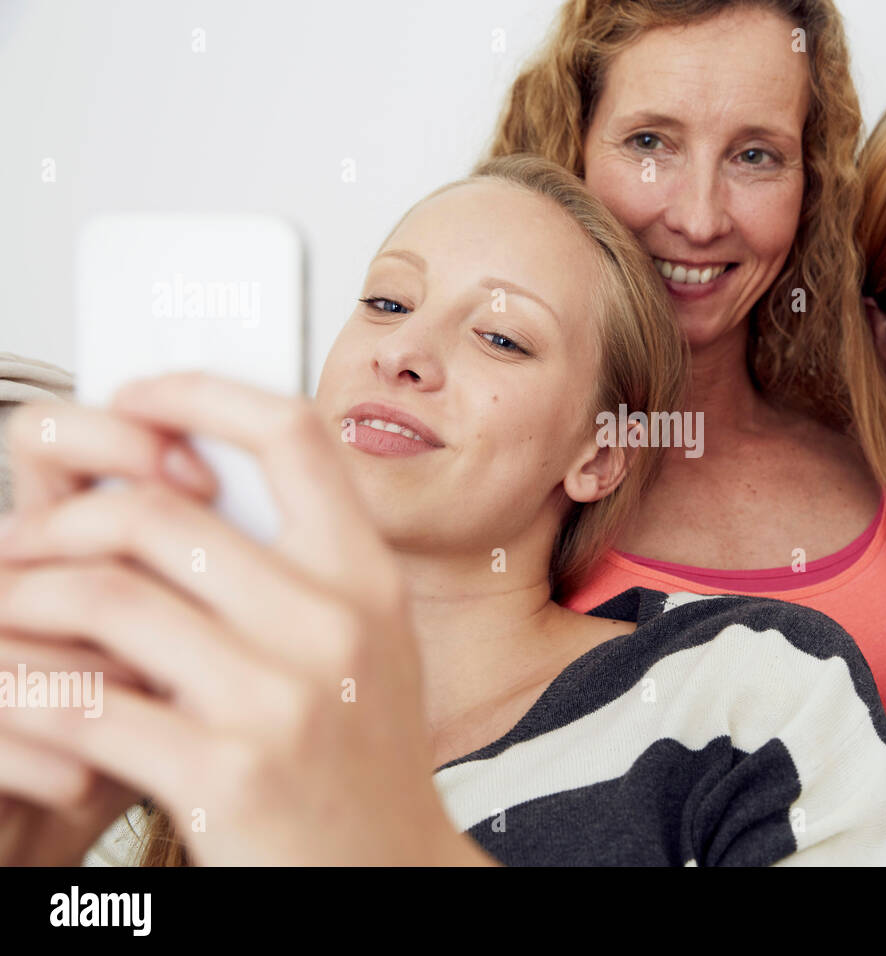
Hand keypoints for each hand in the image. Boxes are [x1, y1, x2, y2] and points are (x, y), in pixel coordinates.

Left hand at [0, 373, 491, 864]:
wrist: (384, 873)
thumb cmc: (366, 758)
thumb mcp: (367, 644)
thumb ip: (305, 566)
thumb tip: (190, 482)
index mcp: (368, 578)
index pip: (290, 435)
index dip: (201, 394)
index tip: (137, 397)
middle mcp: (334, 624)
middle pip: (161, 512)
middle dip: (64, 517)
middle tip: (27, 538)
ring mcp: (282, 699)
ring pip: (106, 597)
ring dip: (28, 599)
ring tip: (12, 612)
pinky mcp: (226, 773)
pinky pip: (84, 703)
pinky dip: (27, 691)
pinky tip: (21, 693)